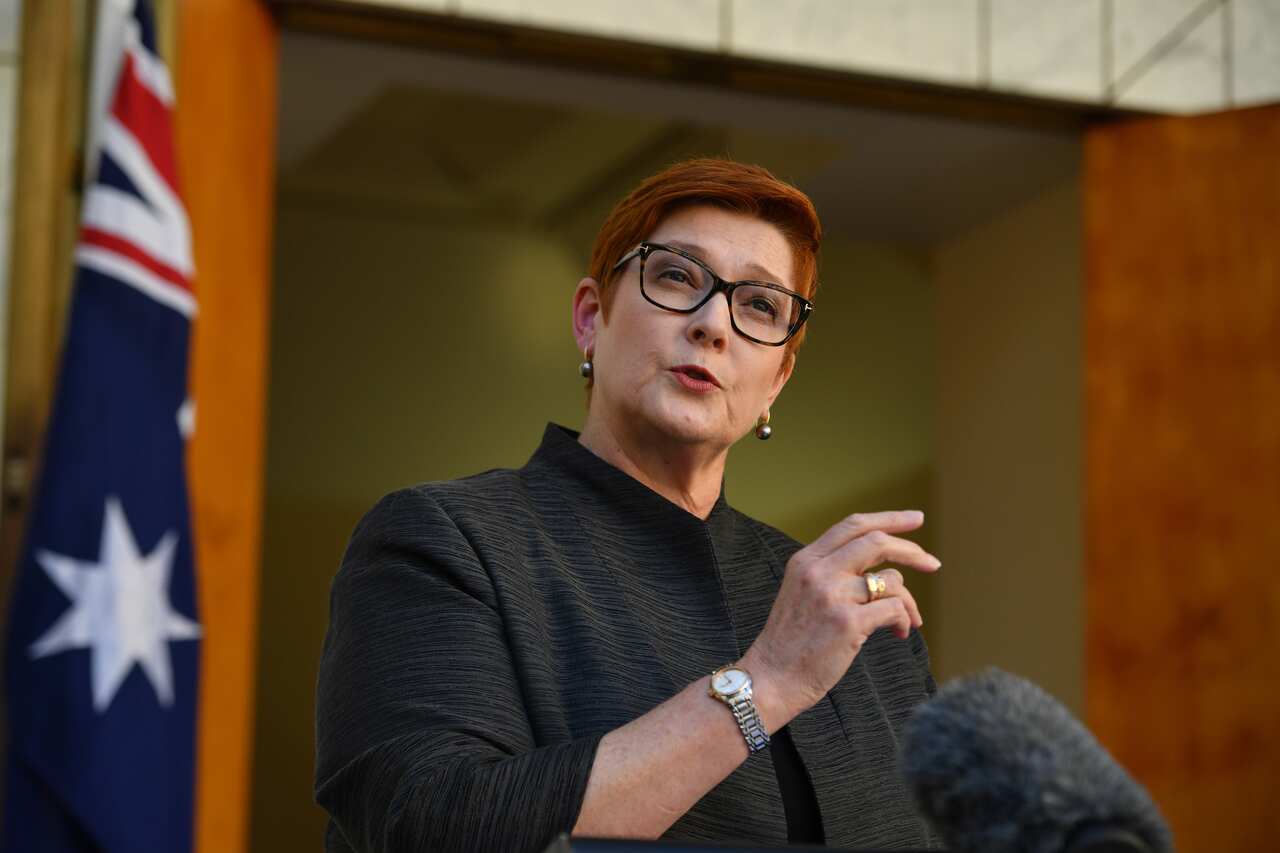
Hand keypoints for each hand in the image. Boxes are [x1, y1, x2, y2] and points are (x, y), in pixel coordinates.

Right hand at [740, 510, 939, 725]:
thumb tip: (883, 573)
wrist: (771, 678)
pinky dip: (904, 621)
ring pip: (890, 580)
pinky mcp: (848, 622)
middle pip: (876, 542)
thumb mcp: (802, 594)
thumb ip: (832, 575)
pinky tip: (900, 633)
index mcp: (805, 560)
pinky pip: (894, 609)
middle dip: (912, 551)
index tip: (915, 519)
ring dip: (908, 601)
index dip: (888, 519)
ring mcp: (833, 595)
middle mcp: (818, 571)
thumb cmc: (791, 643)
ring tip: (908, 621)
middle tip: (933, 563)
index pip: (852, 526)